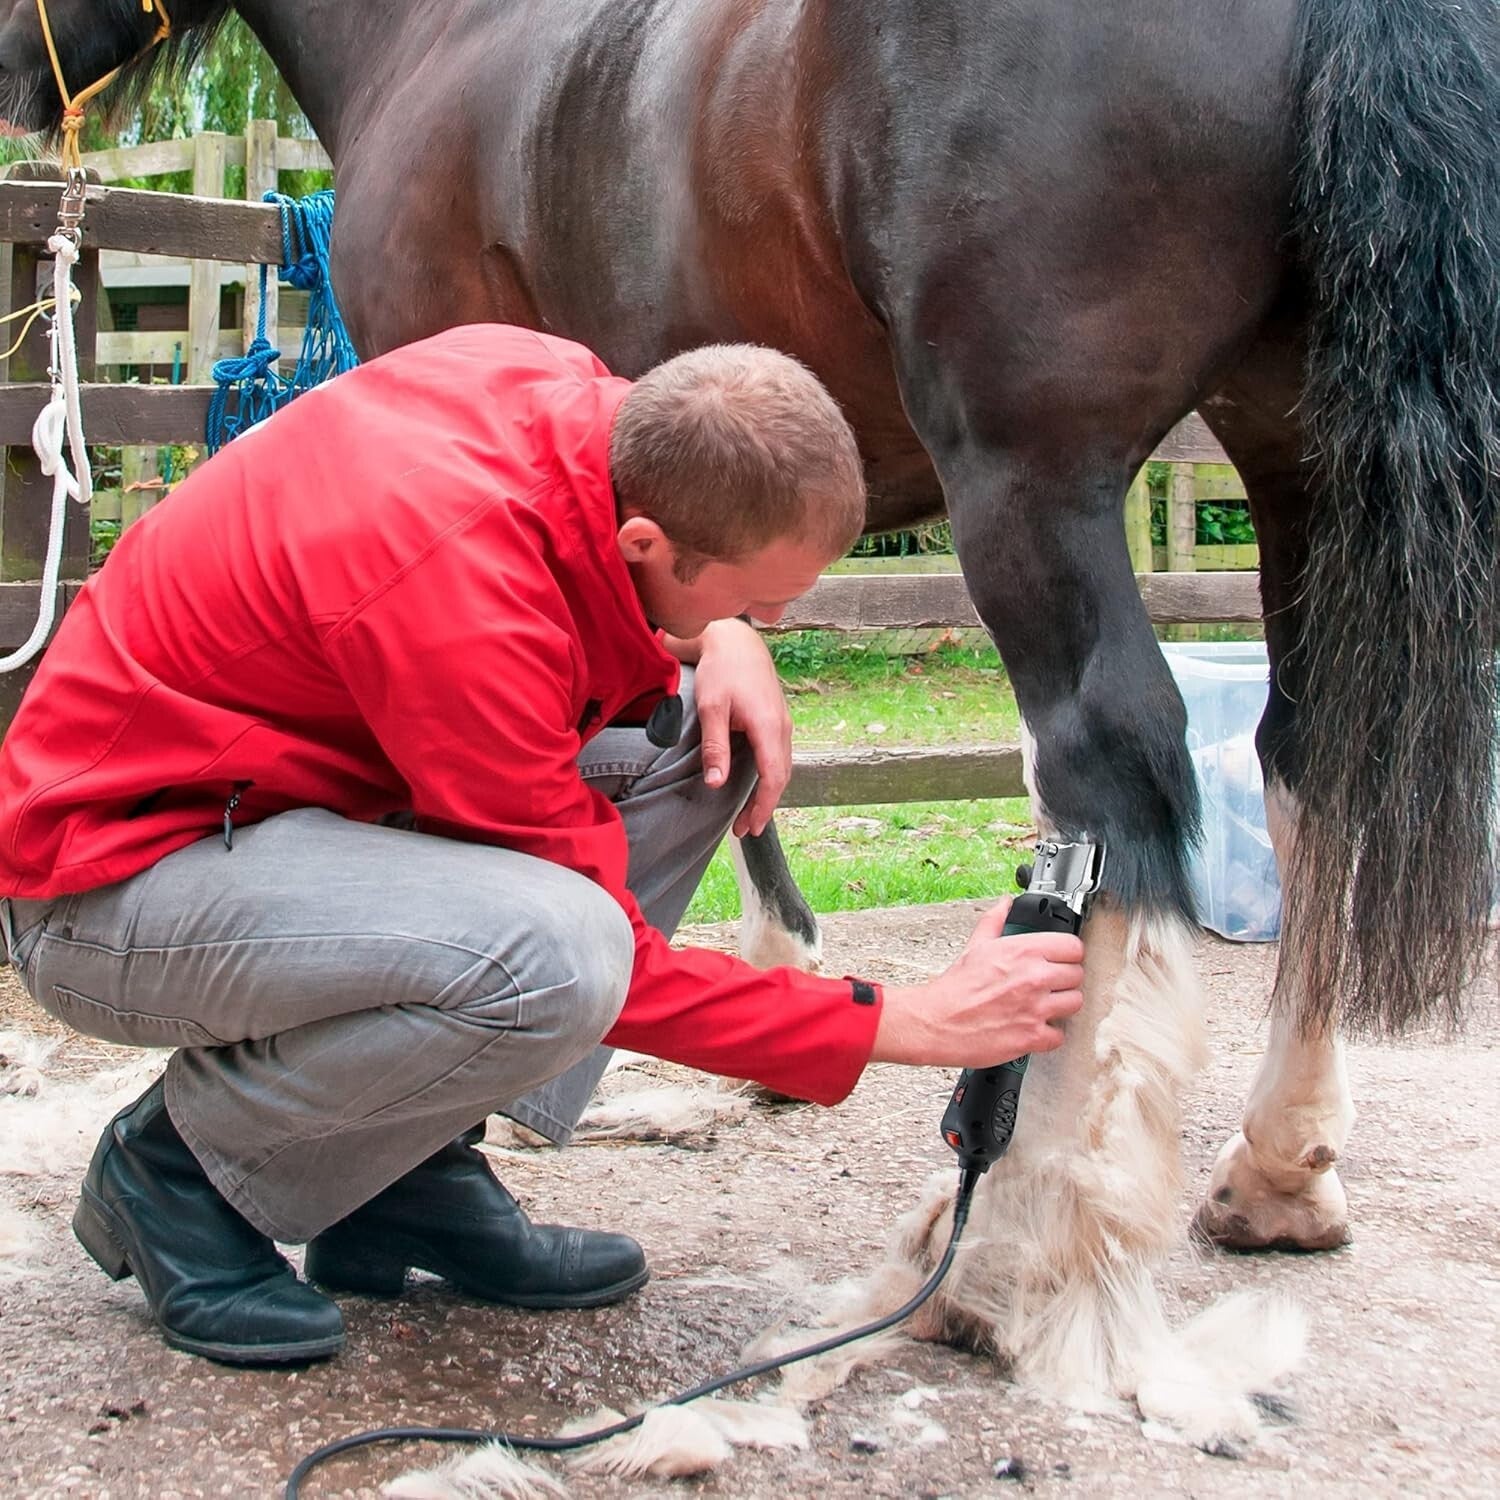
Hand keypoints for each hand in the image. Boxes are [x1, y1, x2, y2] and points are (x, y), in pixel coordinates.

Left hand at [693, 618, 791, 836]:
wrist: (736, 641)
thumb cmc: (722, 670)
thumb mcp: (712, 708)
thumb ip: (715, 747)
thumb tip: (717, 784)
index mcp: (769, 726)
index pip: (773, 778)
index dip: (763, 807)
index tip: (749, 827)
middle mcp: (782, 727)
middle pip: (781, 777)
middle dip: (764, 807)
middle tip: (744, 830)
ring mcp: (783, 723)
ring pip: (782, 767)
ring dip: (768, 793)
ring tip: (748, 815)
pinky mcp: (778, 720)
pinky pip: (779, 755)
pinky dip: (770, 776)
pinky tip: (756, 785)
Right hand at [871, 898, 1085, 1066]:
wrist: (937, 1022)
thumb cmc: (955, 988)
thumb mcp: (975, 946)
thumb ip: (996, 921)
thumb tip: (1005, 904)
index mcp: (1023, 951)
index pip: (1073, 947)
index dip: (1068, 954)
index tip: (1061, 959)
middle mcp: (1034, 977)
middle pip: (1077, 975)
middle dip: (1065, 980)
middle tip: (1050, 985)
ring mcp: (1035, 1008)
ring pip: (1074, 1003)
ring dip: (1062, 1006)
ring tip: (1045, 1006)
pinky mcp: (1032, 1036)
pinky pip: (1059, 1035)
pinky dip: (1049, 1034)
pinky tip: (1035, 1027)